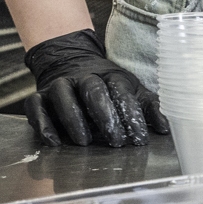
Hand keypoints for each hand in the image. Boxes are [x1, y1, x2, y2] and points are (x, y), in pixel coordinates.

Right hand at [22, 29, 167, 148]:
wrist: (67, 61)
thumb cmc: (105, 86)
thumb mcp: (130, 91)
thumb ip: (148, 108)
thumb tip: (166, 128)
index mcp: (109, 76)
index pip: (120, 90)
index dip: (130, 114)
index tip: (139, 137)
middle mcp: (83, 78)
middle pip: (93, 90)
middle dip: (104, 115)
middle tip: (115, 141)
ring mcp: (59, 86)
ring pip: (63, 96)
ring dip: (74, 119)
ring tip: (84, 142)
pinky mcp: (39, 96)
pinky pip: (36, 107)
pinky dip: (42, 124)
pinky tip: (53, 142)